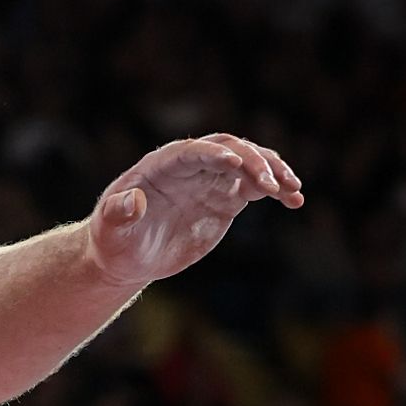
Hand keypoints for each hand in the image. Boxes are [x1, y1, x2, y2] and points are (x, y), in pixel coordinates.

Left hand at [85, 134, 301, 286]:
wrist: (128, 255)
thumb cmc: (113, 240)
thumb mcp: (111, 230)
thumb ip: (118, 213)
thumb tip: (132, 202)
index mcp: (161, 166)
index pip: (192, 151)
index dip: (214, 155)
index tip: (236, 164)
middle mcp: (191, 166)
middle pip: (228, 150)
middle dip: (251, 162)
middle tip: (271, 186)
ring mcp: (211, 180)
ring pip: (249, 163)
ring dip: (273, 172)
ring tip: (293, 191)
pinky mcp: (225, 198)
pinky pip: (256, 186)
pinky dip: (277, 190)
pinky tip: (295, 200)